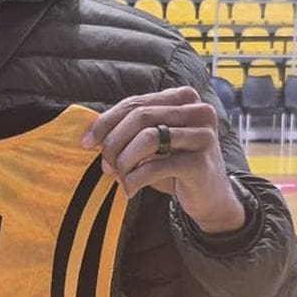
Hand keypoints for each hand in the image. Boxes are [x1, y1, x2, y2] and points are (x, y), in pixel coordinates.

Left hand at [81, 87, 244, 233]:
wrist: (210, 199)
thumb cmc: (176, 166)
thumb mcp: (154, 142)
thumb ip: (130, 130)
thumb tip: (92, 134)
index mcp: (184, 98)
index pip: (136, 103)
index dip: (106, 121)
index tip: (86, 142)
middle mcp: (198, 110)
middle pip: (140, 117)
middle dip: (114, 142)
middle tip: (105, 165)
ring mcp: (203, 135)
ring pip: (148, 138)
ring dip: (124, 161)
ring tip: (118, 177)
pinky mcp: (201, 162)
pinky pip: (157, 166)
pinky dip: (135, 179)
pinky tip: (129, 190)